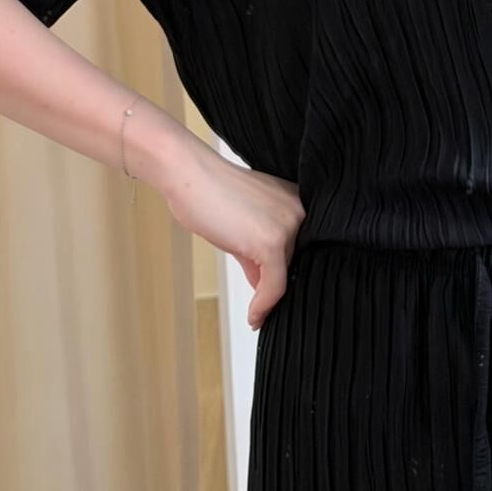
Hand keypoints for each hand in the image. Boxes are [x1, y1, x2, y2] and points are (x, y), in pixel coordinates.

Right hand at [160, 140, 305, 329]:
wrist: (188, 174)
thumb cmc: (210, 194)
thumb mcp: (245, 227)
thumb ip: (261, 256)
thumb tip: (267, 290)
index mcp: (297, 202)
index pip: (303, 249)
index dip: (290, 275)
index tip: (275, 299)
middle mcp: (300, 211)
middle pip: (296, 263)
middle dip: (278, 286)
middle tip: (263, 310)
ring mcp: (288, 225)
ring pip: (287, 277)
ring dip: (270, 300)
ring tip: (256, 313)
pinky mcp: (272, 242)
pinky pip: (275, 286)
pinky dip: (264, 306)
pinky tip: (253, 316)